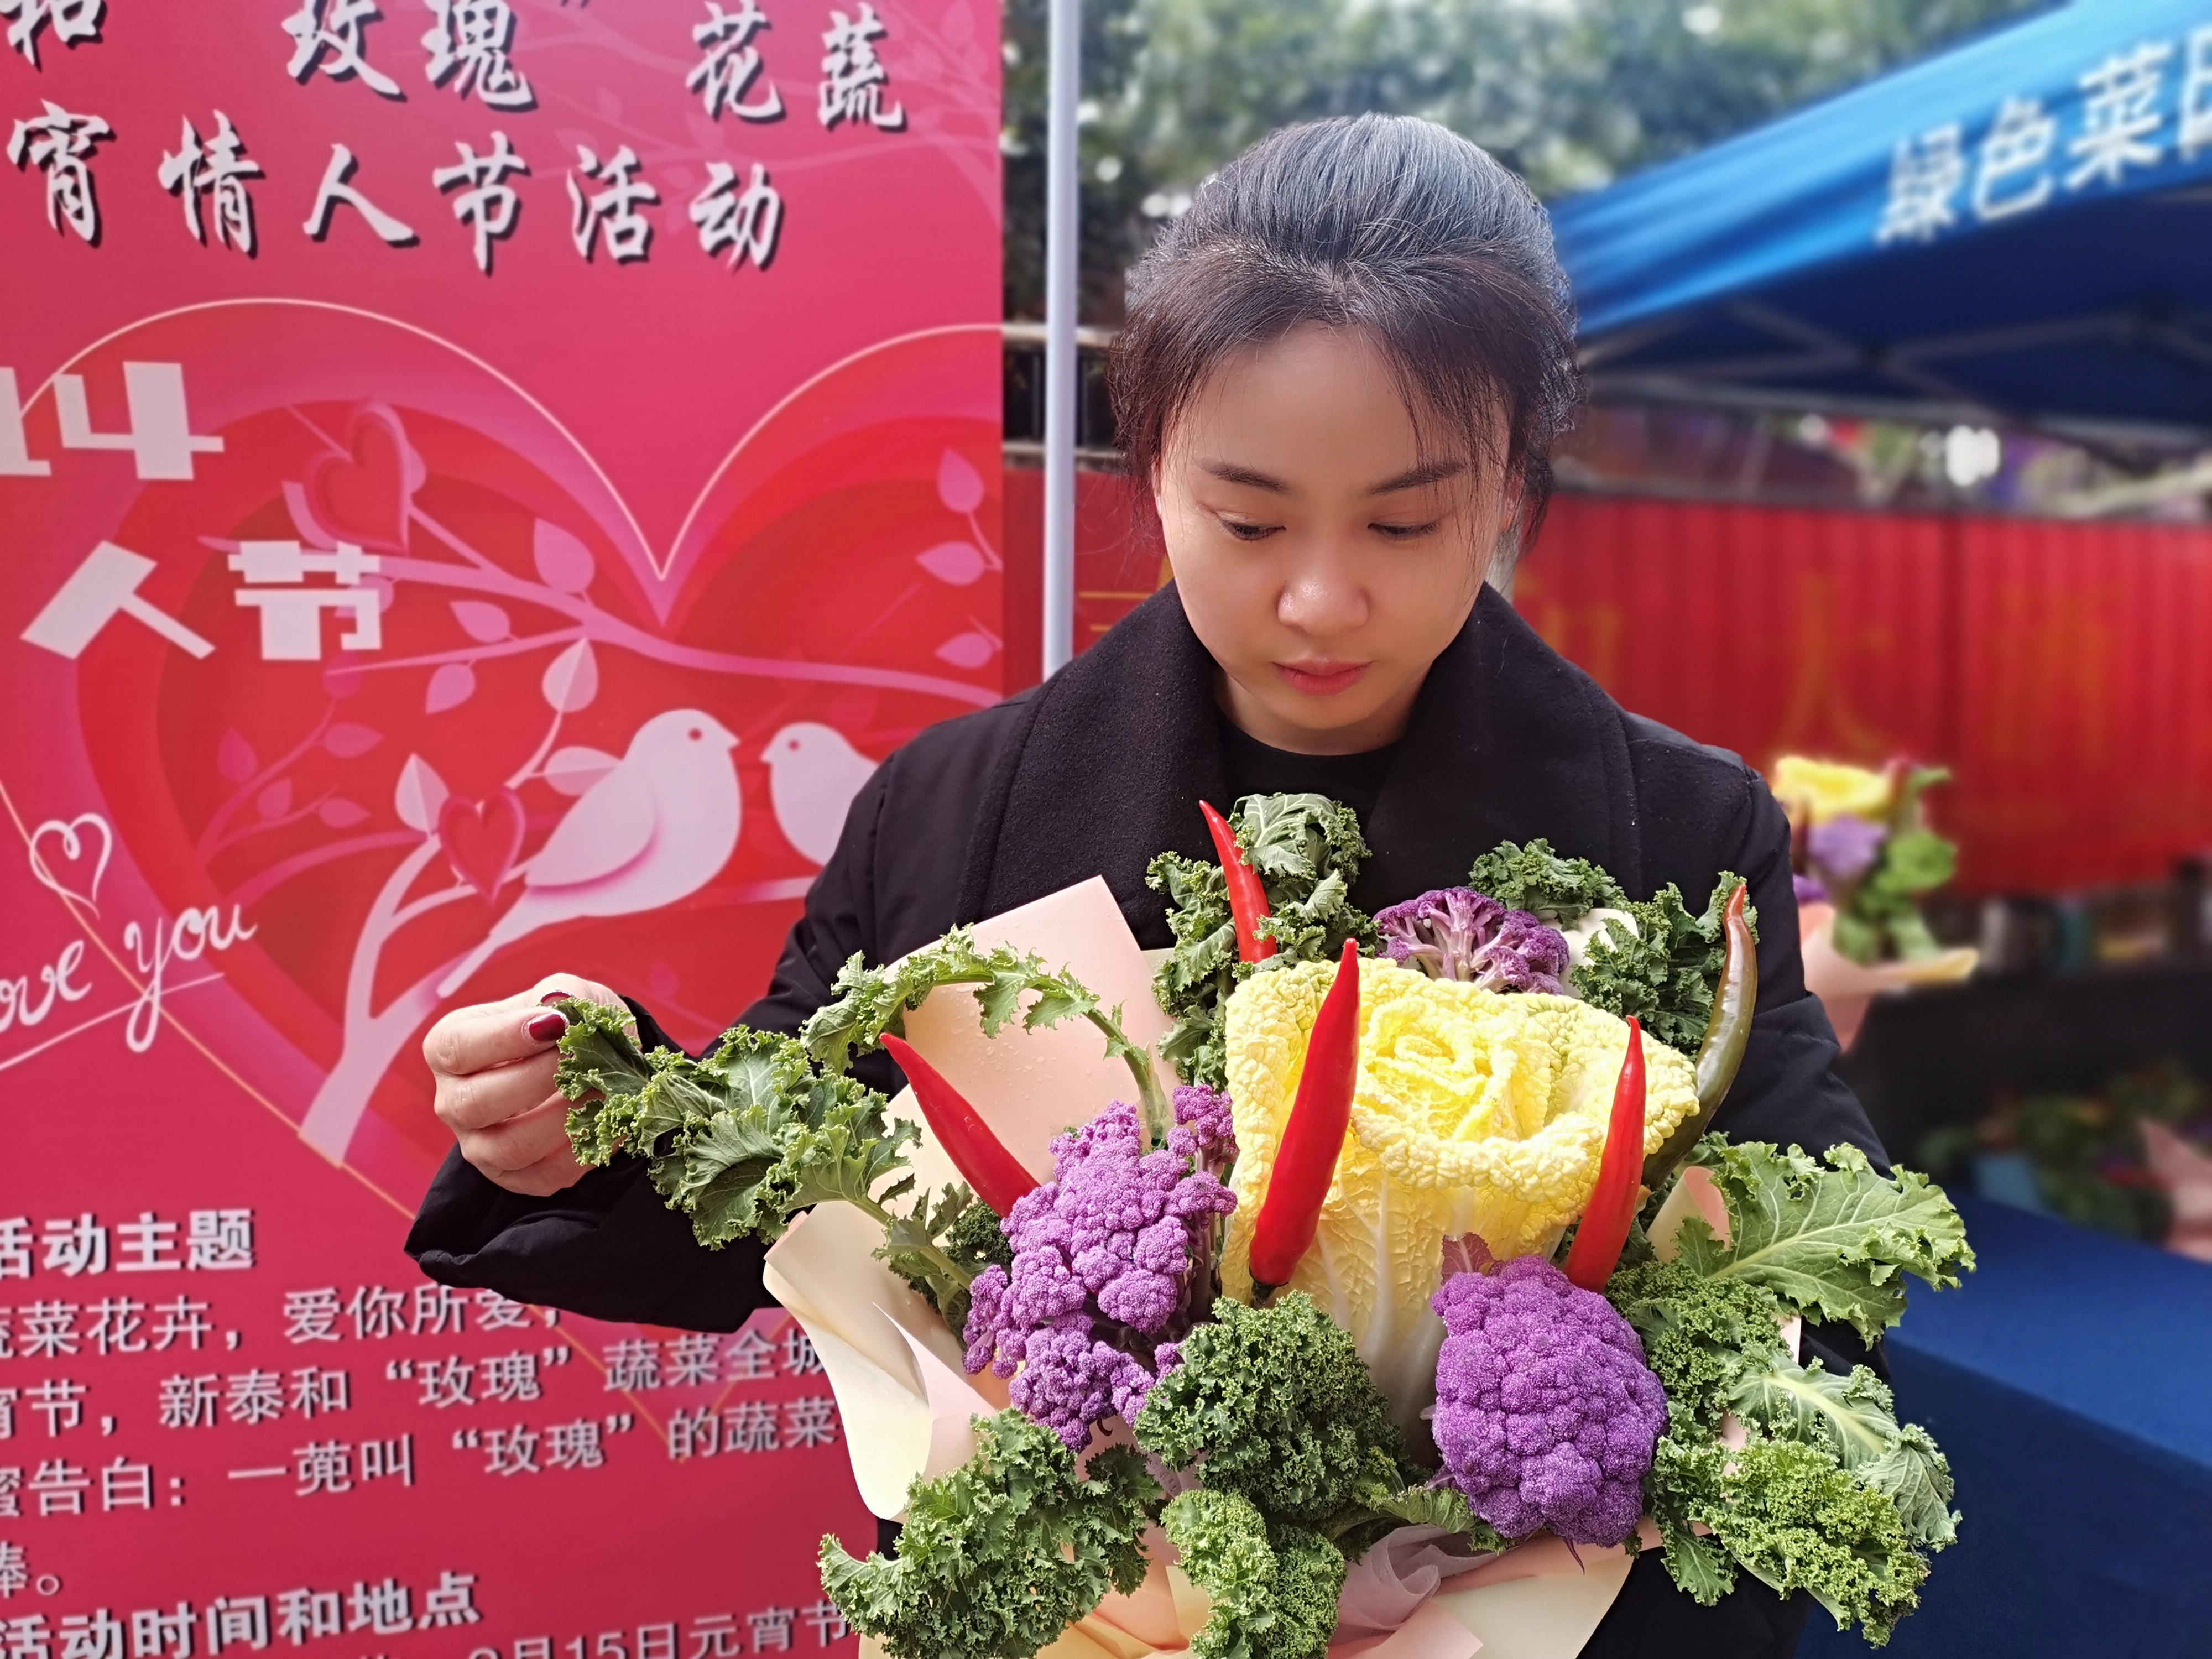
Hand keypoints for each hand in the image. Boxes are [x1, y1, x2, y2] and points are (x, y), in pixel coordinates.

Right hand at [424, 973, 629, 1196]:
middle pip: (474, 1104)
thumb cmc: (567, 1024)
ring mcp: (480, 1144)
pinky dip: (585, 1149)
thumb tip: (557, 1006)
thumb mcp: (566, 994)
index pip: (455, 1048)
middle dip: (538, 1080)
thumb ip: (561, 995)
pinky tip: (610, 1120)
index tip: (555, 1024)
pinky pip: (544, 1176)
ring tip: (602, 1090)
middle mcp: (454, 1100)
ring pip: (507, 1148)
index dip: (504, 1038)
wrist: (593, 1064)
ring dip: (564, 1118)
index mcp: (451, 1048)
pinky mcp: (515, 1177)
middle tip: (581, 1058)